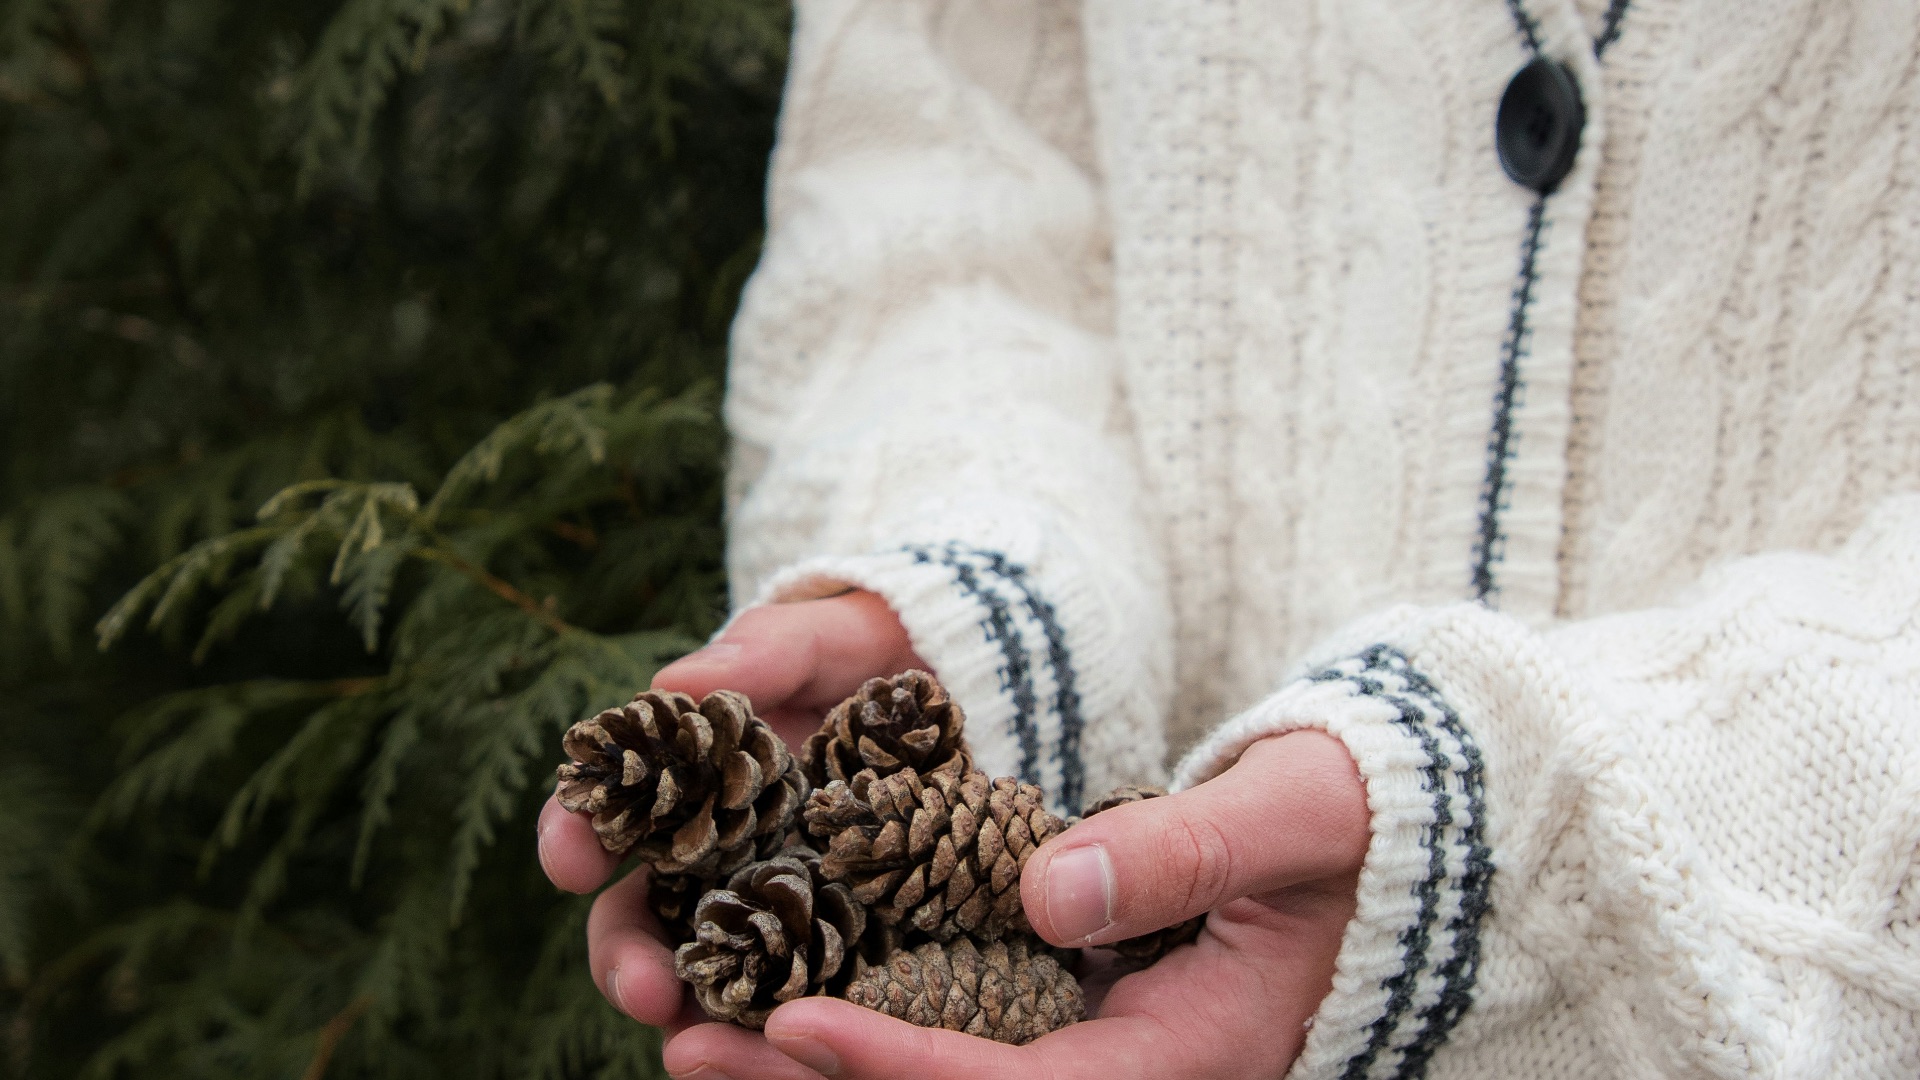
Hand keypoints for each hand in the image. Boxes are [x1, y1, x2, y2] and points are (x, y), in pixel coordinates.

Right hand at [535, 589, 926, 1078]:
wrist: (980, 689)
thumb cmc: (881, 653)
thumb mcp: (832, 637)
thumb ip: (766, 652)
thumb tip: (674, 682)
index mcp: (692, 782)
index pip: (608, 816)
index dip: (574, 837)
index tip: (570, 861)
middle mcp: (719, 856)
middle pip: (641, 921)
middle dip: (627, 960)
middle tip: (645, 990)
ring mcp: (782, 908)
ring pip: (711, 977)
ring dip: (695, 1017)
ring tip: (699, 1047)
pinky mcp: (851, 945)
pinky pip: (804, 999)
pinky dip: (782, 1031)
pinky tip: (787, 1049)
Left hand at [757, 730, 1369, 1079]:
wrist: (1373, 835)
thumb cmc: (1350, 816)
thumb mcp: (1290, 815)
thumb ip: (1189, 852)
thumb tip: (1052, 894)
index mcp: (1193, 1052)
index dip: (904, 1070)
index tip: (795, 1023)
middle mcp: (1133, 1069)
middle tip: (694, 1041)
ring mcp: (1097, 1044)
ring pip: (947, 1075)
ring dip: (824, 1064)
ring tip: (696, 1022)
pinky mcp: (1069, 1005)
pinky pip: (956, 1028)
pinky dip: (866, 1016)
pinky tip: (776, 979)